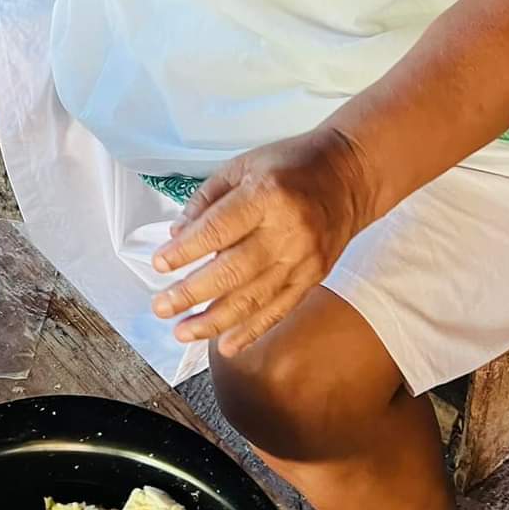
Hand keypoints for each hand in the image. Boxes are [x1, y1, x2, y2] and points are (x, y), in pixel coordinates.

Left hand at [151, 128, 376, 355]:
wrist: (349, 175)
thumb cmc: (291, 165)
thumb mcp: (243, 165)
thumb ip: (207, 200)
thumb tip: (177, 236)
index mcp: (266, 194)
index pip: (217, 229)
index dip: (184, 251)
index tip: (159, 264)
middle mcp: (287, 230)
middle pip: (232, 271)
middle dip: (191, 293)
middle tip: (161, 307)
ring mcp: (303, 258)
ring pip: (254, 298)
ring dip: (215, 321)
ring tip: (183, 332)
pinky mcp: (314, 276)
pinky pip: (279, 309)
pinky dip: (252, 330)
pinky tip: (226, 344)